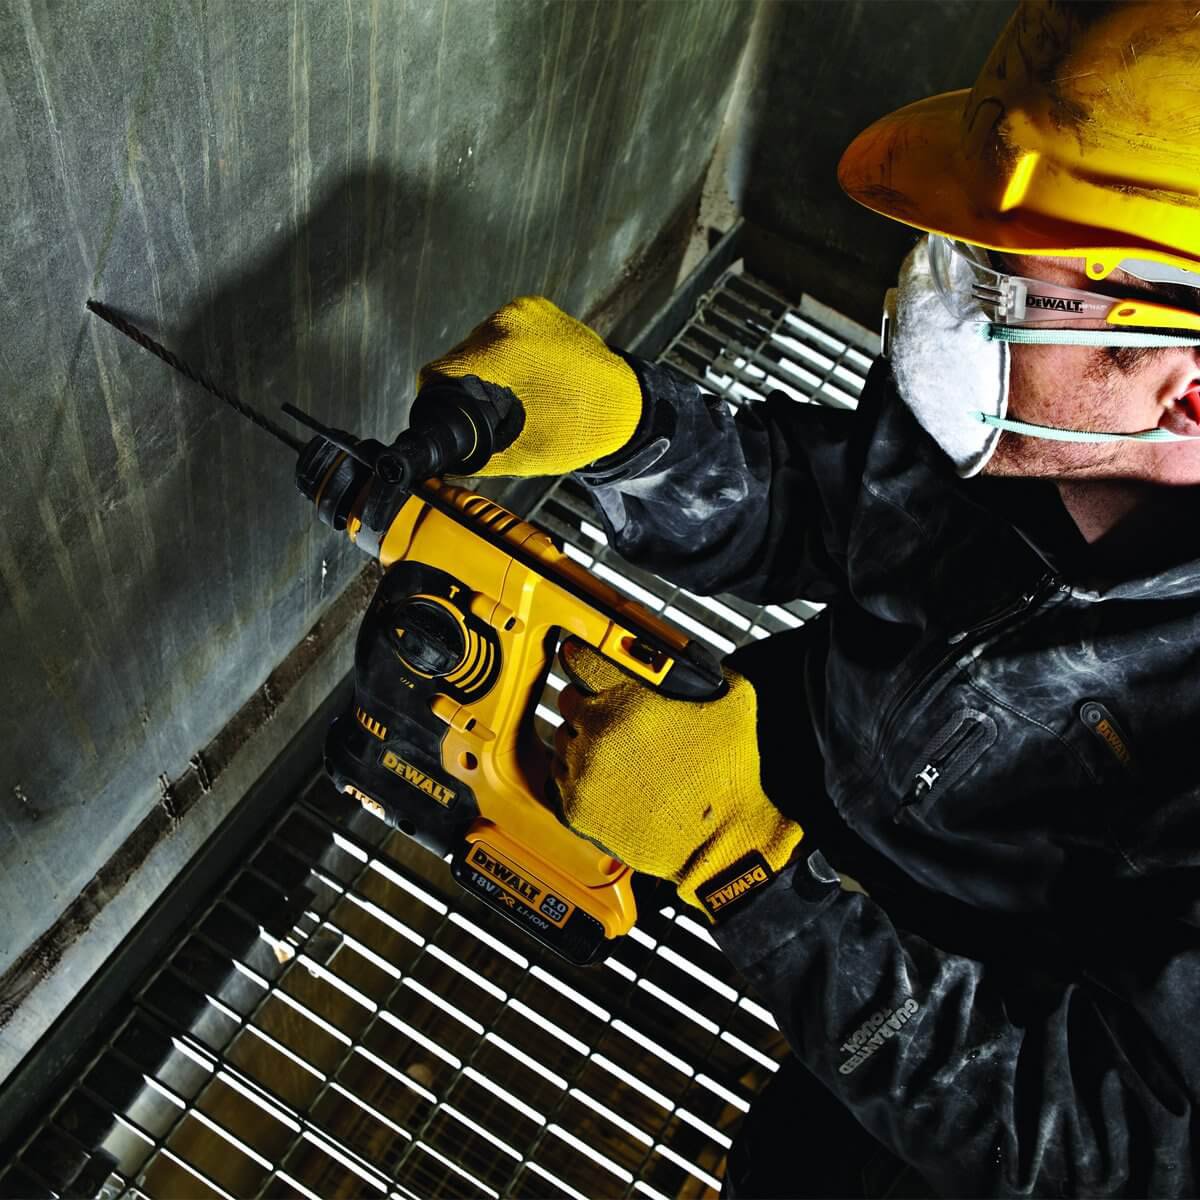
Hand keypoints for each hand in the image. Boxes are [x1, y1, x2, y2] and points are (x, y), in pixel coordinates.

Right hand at [418, 296, 642, 476]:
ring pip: (481, 343)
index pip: (438, 374)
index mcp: (498, 352)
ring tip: (518, 393)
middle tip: (493, 410)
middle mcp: (507, 320)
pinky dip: (509, 354)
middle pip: (460, 357)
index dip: (440, 399)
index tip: (453, 415)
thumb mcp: (516, 451)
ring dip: (490, 368)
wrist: (625, 405)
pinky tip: (529, 375)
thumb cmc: (578, 430)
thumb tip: (445, 453)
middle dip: (470, 385)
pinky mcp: (537, 307)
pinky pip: (505, 333)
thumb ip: (472, 451)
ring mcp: (524, 309)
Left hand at [553, 640, 803, 918]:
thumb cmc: (727, 775)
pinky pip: (559, 779)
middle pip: (568, 701)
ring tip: (617, 756)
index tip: (578, 656)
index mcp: (626, 702)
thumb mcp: (736, 702)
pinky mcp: (576, 809)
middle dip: (588, 704)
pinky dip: (577, 777)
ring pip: (562, 741)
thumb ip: (711, 669)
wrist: (721, 841)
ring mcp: (582, 774)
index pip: (581, 661)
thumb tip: (695, 661)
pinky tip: (607, 781)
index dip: (582, 656)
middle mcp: (596, 735)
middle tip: (614, 718)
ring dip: (581, 742)